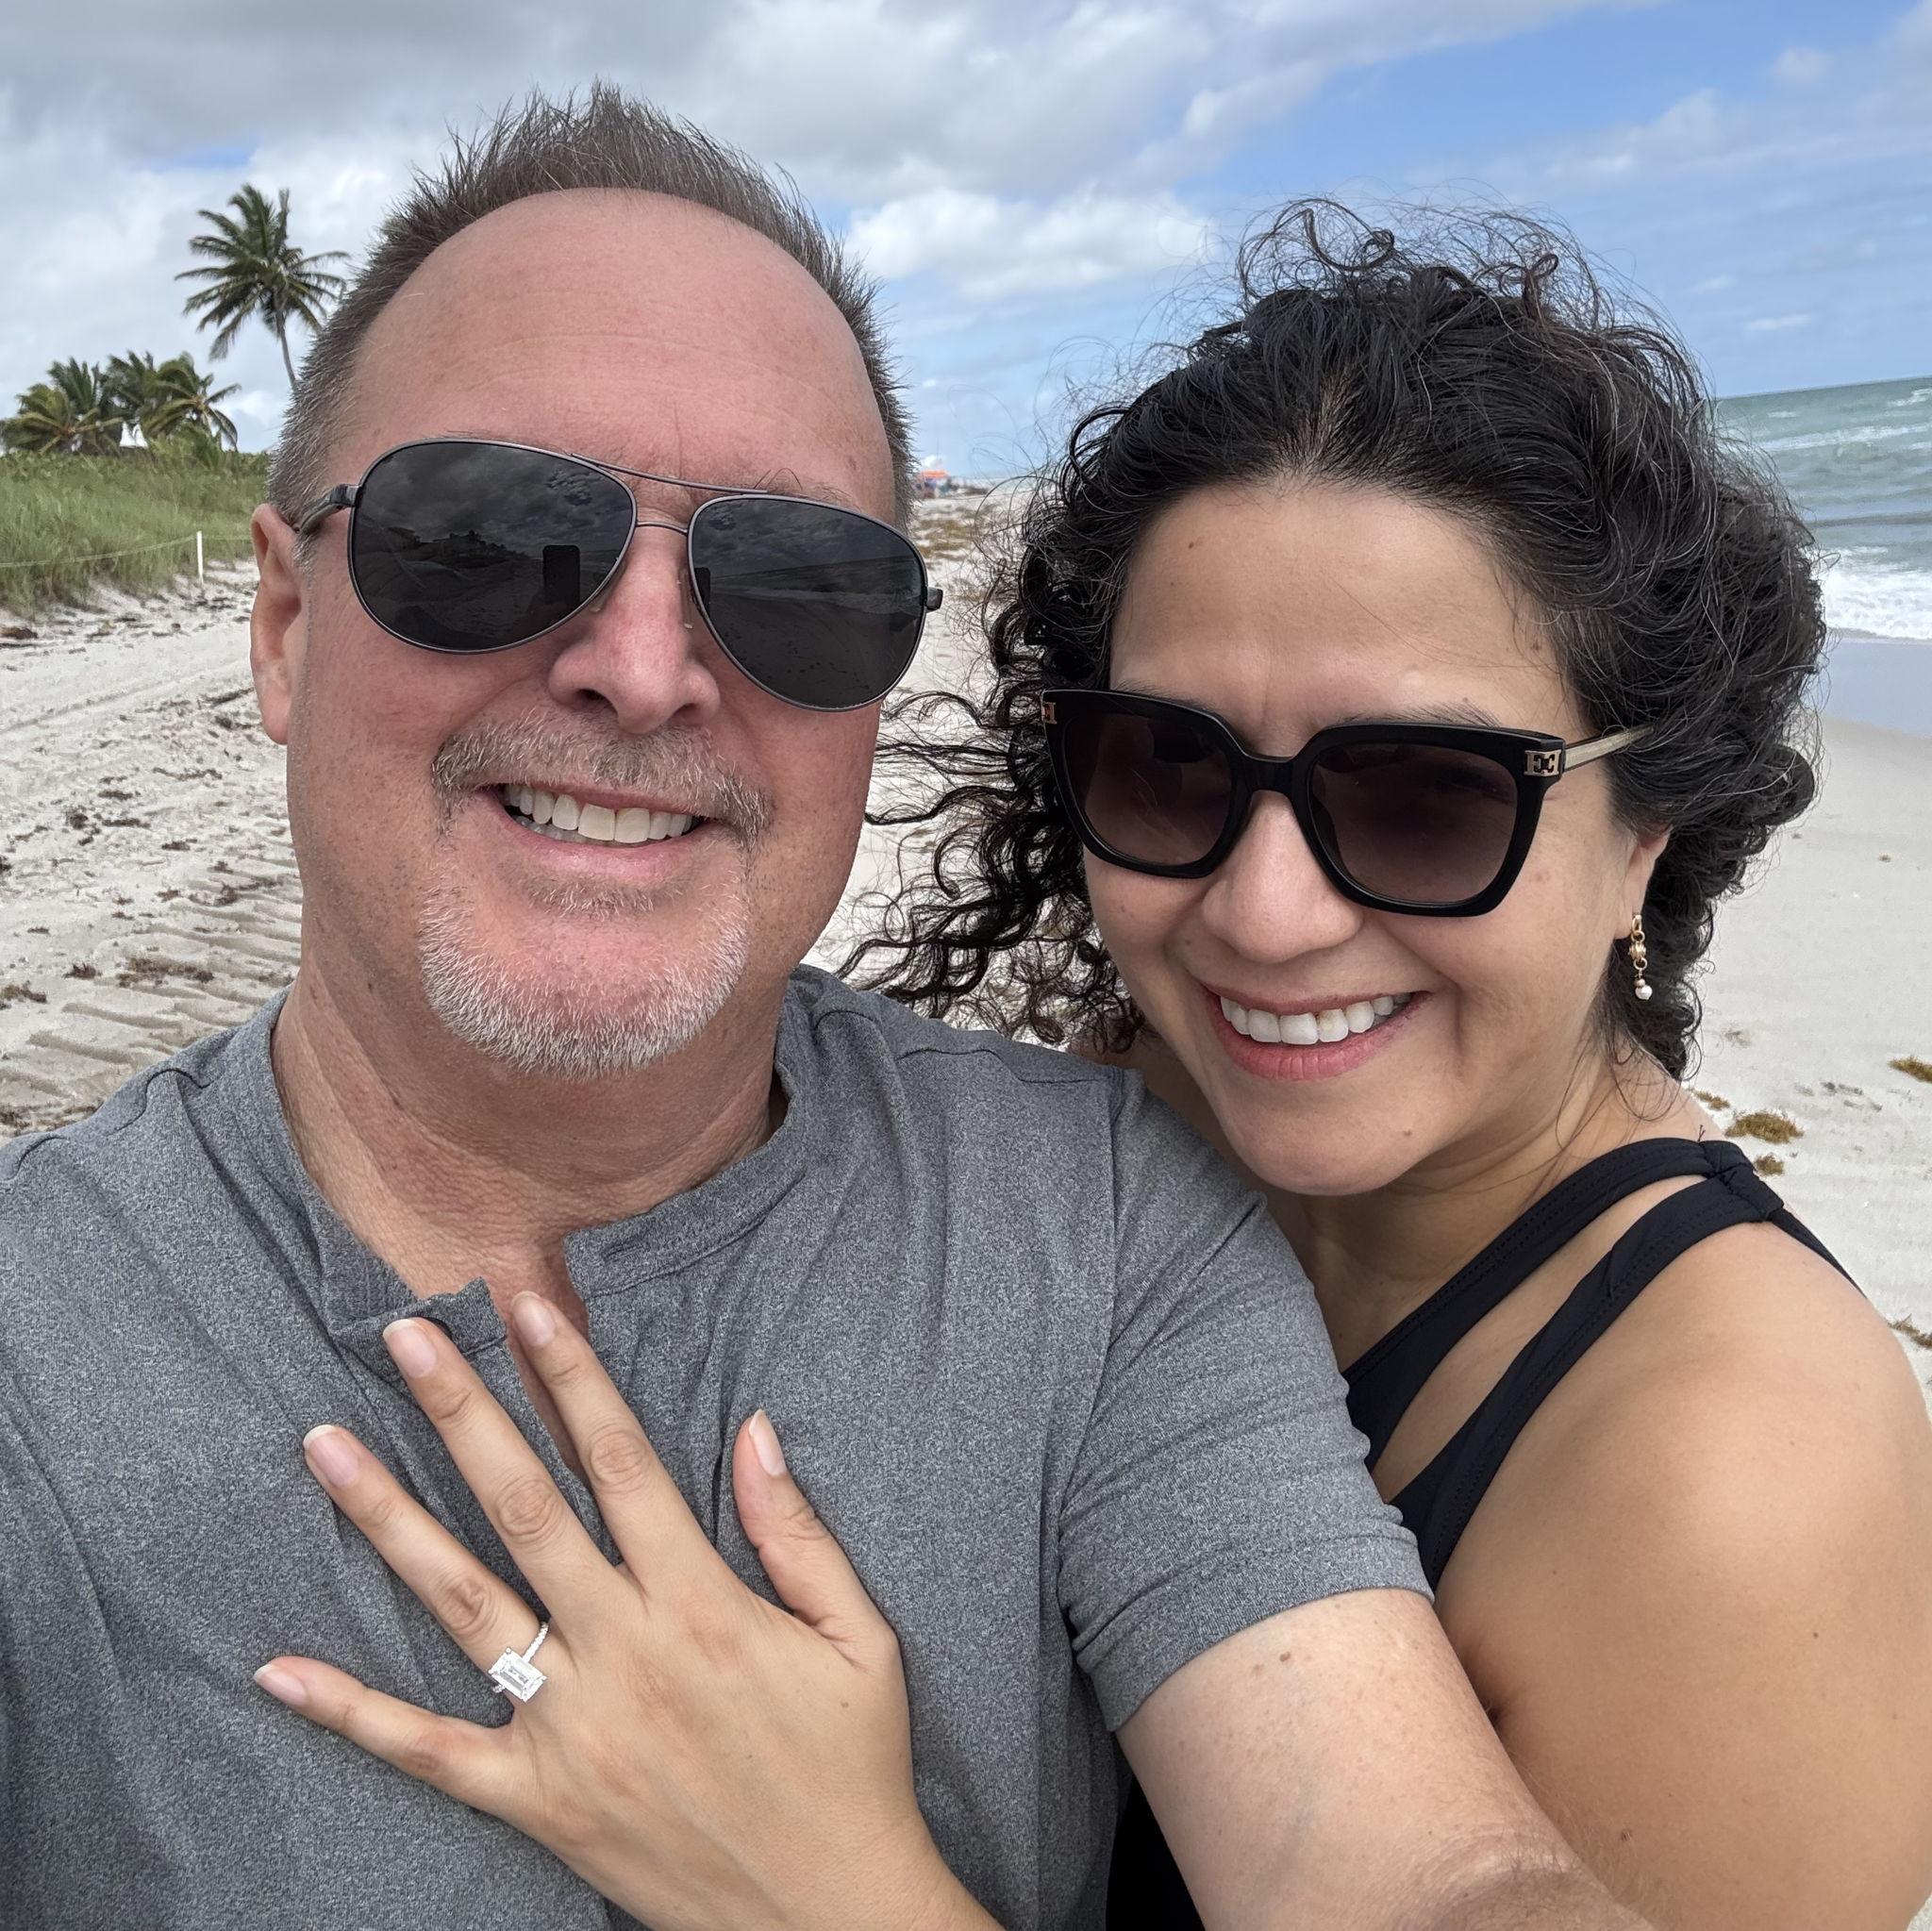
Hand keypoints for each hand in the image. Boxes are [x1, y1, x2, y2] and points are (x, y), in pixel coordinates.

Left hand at [254, 1294, 988, 1930]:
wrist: (827, 1919)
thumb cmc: (853, 1768)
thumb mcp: (861, 1639)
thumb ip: (799, 1532)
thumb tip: (756, 1429)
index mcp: (703, 1604)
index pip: (622, 1461)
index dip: (572, 1376)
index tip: (528, 1306)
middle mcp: (624, 1653)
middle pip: (526, 1508)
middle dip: (462, 1412)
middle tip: (404, 1337)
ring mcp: (571, 1729)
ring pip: (463, 1604)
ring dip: (390, 1518)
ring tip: (327, 1445)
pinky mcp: (538, 1800)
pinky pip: (430, 1751)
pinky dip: (352, 1713)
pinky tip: (282, 1670)